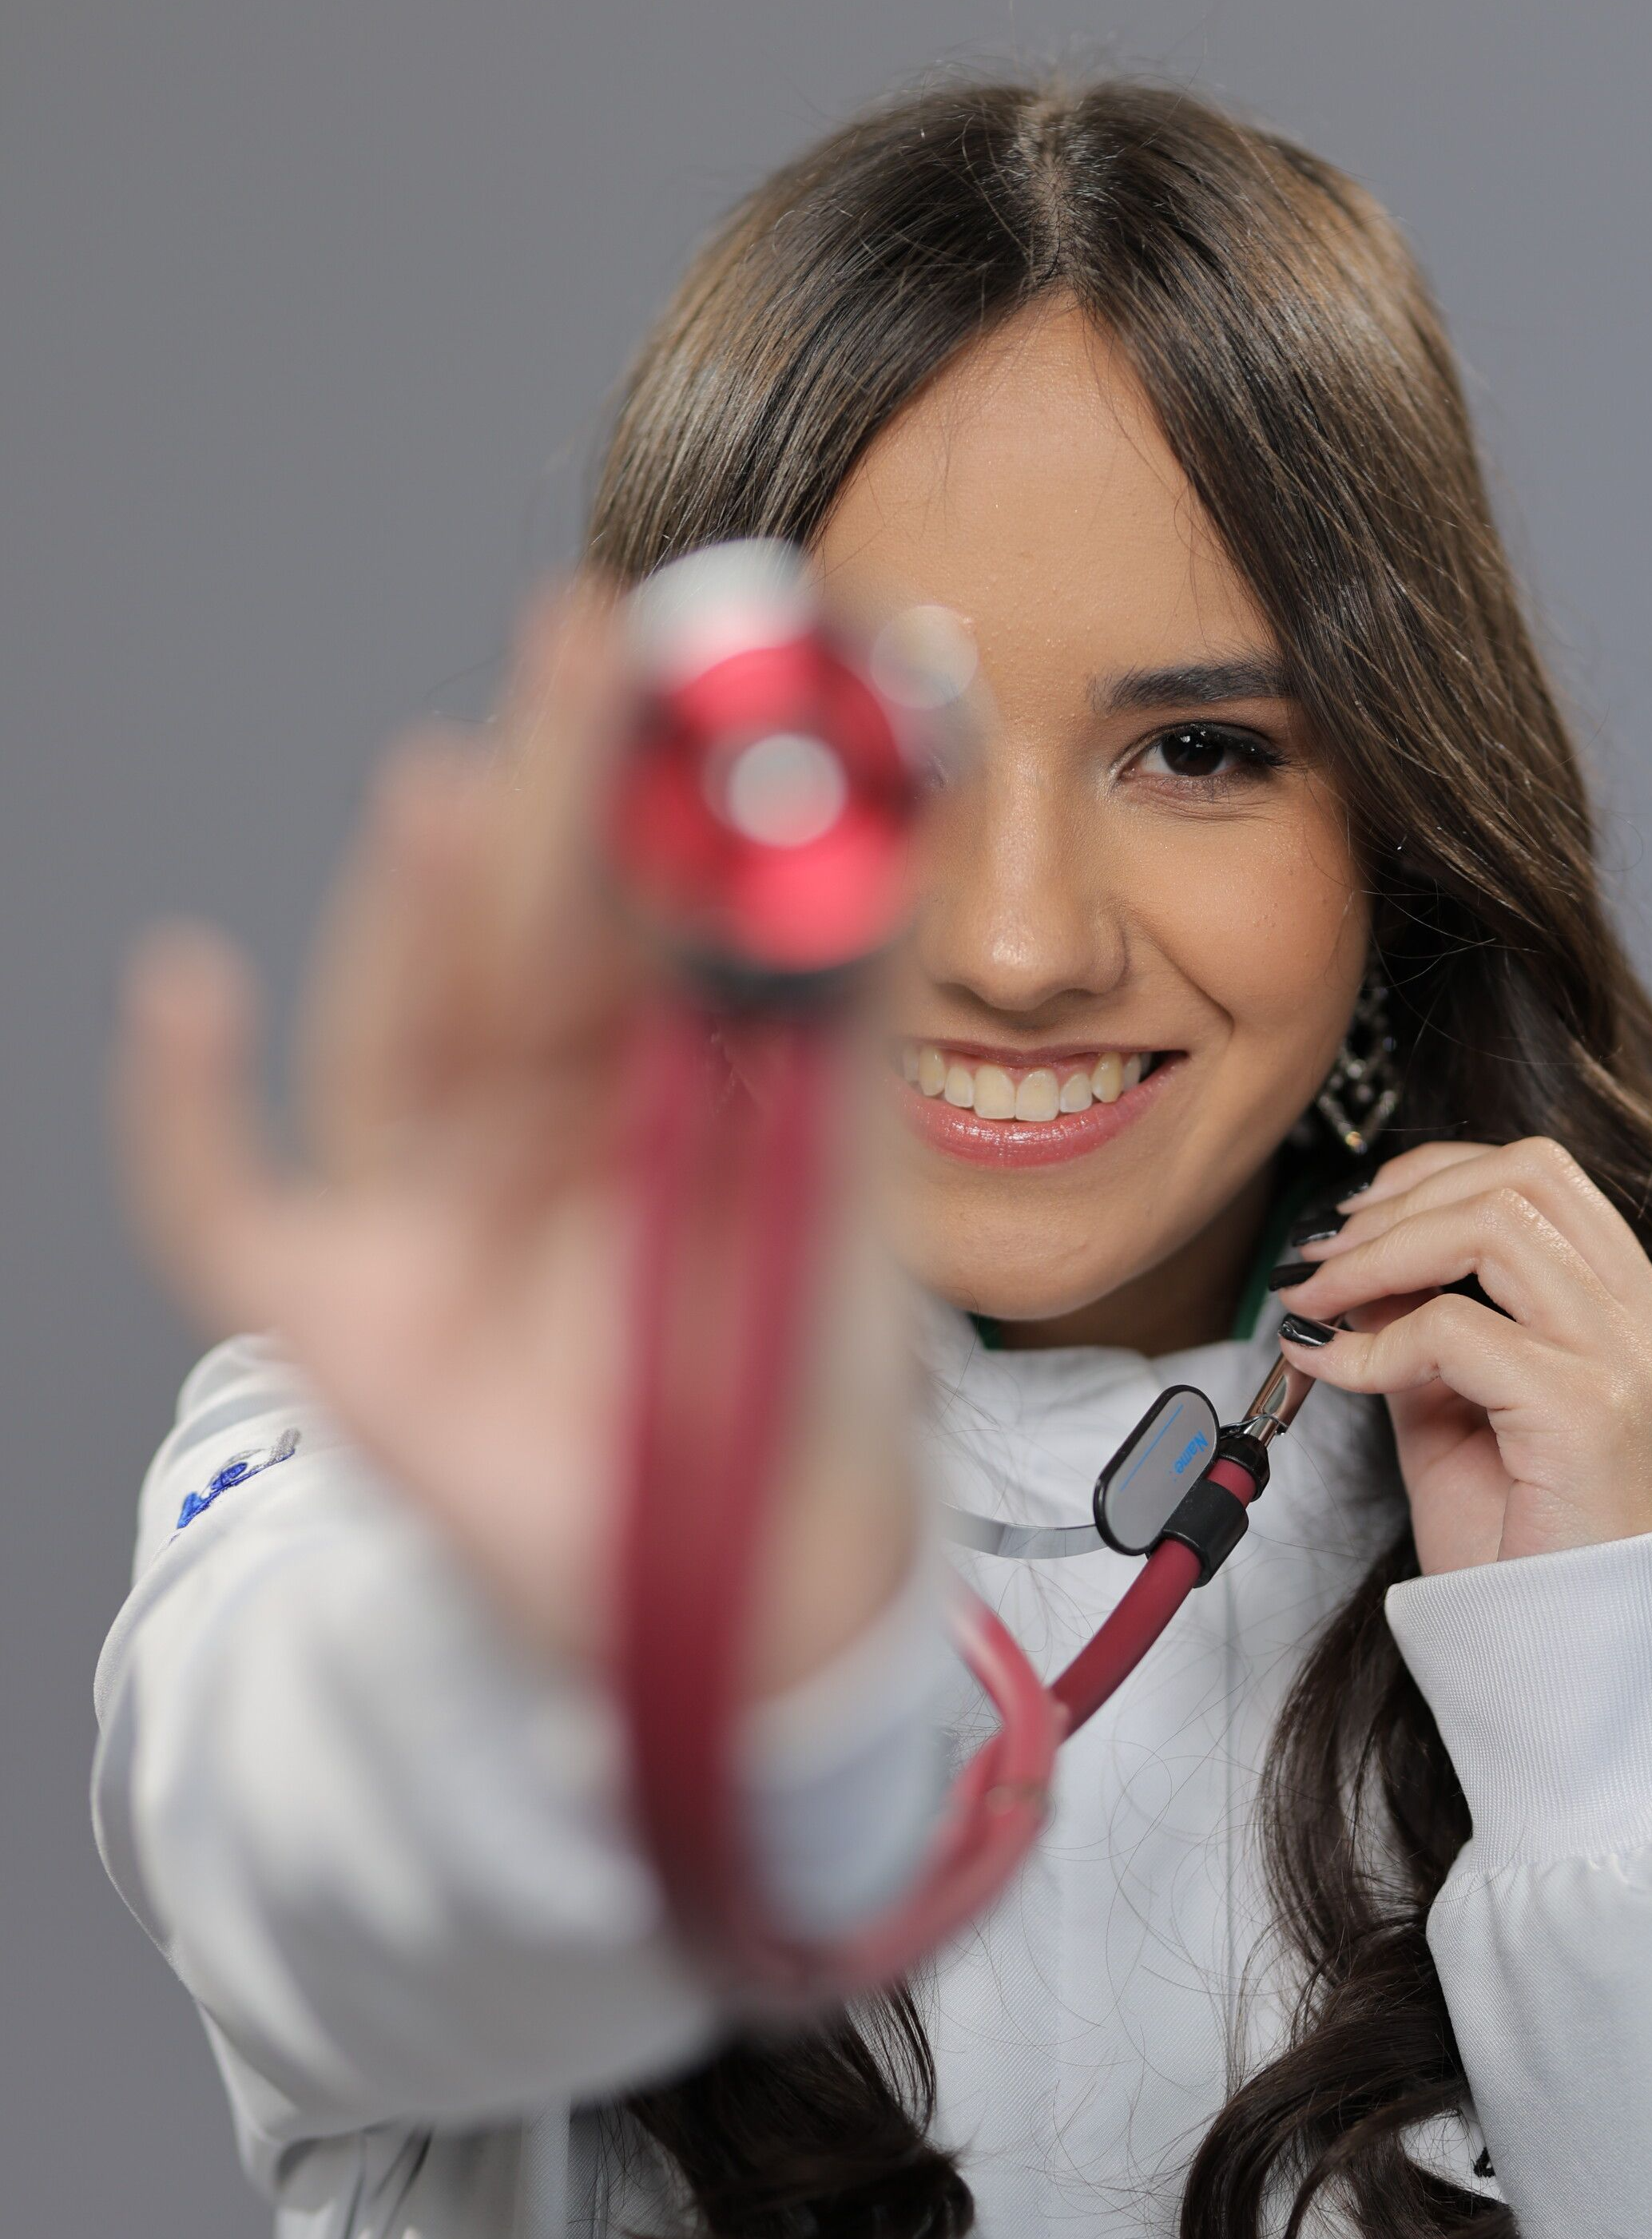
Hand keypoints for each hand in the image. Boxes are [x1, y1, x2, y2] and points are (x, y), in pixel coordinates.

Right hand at [112, 584, 914, 1686]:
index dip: (640, 775)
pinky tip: (182, 992)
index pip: (623, 901)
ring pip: (398, 1038)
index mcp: (634, 1075)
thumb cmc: (793, 1377)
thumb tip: (882, 842)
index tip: (672, 648)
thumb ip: (843, 1033)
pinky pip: (230, 1210)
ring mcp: (416, 1209)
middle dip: (543, 799)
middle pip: (510, 940)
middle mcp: (515, 1118)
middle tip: (577, 649)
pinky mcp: (336, 1316)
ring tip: (445, 790)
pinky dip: (187, 1113)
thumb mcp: (840, 1194)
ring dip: (407, 919)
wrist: (765, 1590)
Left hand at [1273, 1138, 1651, 1574]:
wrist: (1569, 1667)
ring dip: (1380, 1252)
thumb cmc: (1520, 1552)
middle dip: (1400, 1199)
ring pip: (1494, 1225)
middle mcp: (1650, 1326)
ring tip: (1316, 1300)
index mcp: (1634, 1314)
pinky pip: (1456, 1330)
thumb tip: (1351, 1267)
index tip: (1352, 1219)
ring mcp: (1630, 1363)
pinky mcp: (1586, 1412)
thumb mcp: (1458, 1412)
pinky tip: (1334, 1371)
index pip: (1542, 1175)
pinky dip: (1373, 1342)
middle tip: (1318, 1257)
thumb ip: (1422, 1330)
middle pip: (1522, 1175)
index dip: (1433, 1174)